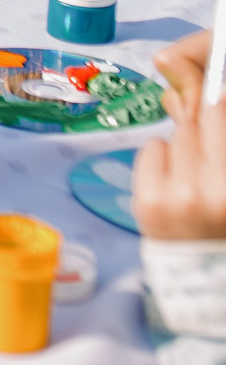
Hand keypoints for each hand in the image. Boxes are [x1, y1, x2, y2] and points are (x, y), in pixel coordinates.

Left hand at [137, 38, 225, 239]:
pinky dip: (161, 159)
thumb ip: (221, 139)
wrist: (208, 278)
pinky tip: (175, 182)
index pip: (219, 112)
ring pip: (176, 136)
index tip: (217, 92)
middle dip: (207, 130)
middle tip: (211, 155)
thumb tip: (205, 86)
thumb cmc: (224, 225)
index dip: (219, 101)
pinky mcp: (147, 202)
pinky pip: (152, 150)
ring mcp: (175, 198)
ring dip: (185, 148)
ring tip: (198, 176)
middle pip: (201, 121)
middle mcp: (209, 192)